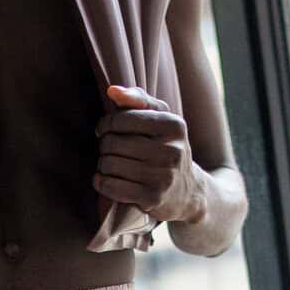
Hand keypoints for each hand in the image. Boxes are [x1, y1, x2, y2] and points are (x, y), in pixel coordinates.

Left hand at [94, 85, 202, 224]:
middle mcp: (172, 150)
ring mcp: (163, 176)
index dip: (106, 123)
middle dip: (104, 145)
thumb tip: (113, 91)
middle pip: (113, 143)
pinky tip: (105, 179)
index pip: (123, 119)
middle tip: (109, 150)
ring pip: (109, 164)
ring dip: (102, 165)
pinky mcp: (152, 198)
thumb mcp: (161, 119)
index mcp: (174, 125)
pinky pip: (111, 186)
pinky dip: (101, 182)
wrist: (188, 190)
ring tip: (110, 165)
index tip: (105, 129)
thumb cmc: (167, 147)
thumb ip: (138, 100)